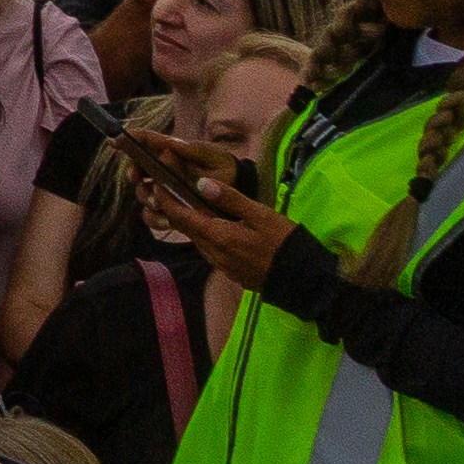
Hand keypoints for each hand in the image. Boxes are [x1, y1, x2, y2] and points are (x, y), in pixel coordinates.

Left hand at [142, 141, 301, 286]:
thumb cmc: (286, 244)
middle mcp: (214, 254)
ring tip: (188, 200)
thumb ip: (231, 199)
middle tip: (171, 185)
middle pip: (185, 228)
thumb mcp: (261, 215)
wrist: (306, 282)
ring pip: (197, 239)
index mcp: (218, 237)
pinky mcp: (232, 272)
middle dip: (174, 206)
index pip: (180, 216)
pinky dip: (205, 233)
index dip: (164, 198)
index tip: (157, 181)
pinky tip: (213, 223)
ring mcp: (222, 265)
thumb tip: (201, 183)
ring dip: (190, 221)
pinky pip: (210, 249)